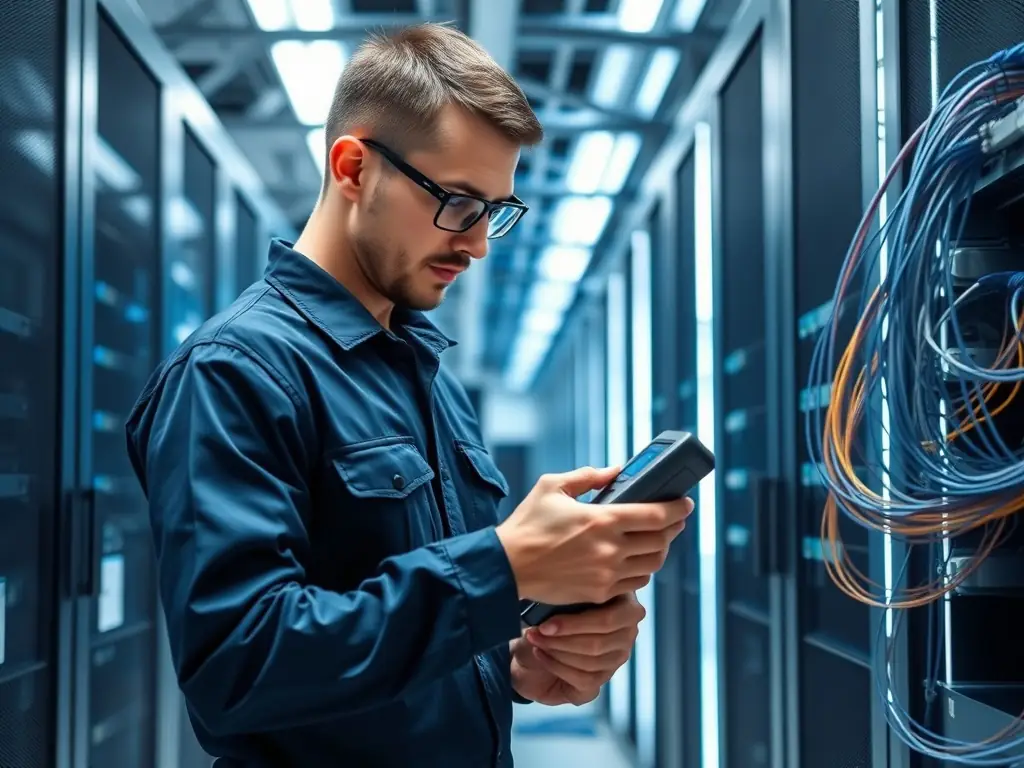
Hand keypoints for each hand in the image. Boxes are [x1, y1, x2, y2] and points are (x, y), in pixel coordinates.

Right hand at [495, 465, 693, 604]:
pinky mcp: (599, 592)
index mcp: (602, 519)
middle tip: (676, 519)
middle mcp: (610, 549)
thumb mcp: (552, 486)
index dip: (677, 508)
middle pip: (661, 540)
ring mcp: (607, 574)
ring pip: (653, 564)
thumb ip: (588, 476)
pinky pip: (635, 583)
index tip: (685, 503)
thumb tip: (616, 471)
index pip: (656, 515)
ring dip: (661, 550)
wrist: (506, 567)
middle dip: (674, 528)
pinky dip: (643, 569)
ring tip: (659, 539)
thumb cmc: (527, 524)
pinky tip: (638, 559)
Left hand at [510, 594, 644, 705]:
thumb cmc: (549, 614)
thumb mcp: (560, 599)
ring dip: (557, 650)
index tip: (546, 624)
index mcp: (624, 605)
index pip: (609, 621)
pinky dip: (557, 666)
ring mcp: (615, 660)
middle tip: (536, 632)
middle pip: (599, 643)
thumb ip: (570, 598)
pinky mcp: (597, 683)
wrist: (528, 645)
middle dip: (563, 638)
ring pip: (591, 660)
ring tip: (536, 640)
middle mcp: (627, 634)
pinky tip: (540, 654)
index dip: (576, 624)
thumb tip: (561, 602)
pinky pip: (584, 679)